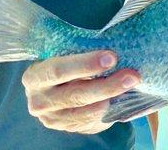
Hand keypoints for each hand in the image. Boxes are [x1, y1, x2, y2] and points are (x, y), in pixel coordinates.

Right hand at [22, 50, 139, 133]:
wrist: (53, 89)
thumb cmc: (63, 63)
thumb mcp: (61, 54)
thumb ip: (77, 49)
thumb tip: (112, 38)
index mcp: (35, 76)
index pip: (58, 70)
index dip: (85, 64)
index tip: (112, 57)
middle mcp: (39, 101)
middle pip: (76, 94)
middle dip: (108, 85)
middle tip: (132, 75)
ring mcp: (52, 118)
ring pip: (87, 110)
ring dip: (113, 97)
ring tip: (132, 84)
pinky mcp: (67, 128)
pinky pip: (91, 121)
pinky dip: (109, 109)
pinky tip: (123, 97)